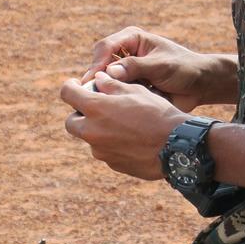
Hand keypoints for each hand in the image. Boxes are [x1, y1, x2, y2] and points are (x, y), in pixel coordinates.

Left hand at [61, 72, 186, 180]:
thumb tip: (98, 79)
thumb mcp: (136, 91)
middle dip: (80, 114)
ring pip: (90, 138)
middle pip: (71, 122)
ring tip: (124, 123)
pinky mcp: (113, 164)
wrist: (176, 146)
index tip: (77, 85)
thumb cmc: (157, 113)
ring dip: (99, 129)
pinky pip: (106, 151)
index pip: (67, 94)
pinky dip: (113, 143)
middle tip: (98, 107)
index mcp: (96, 108)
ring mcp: (101, 151)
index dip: (70, 86)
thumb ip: (112, 85)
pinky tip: (134, 138)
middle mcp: (92, 131)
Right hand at [80, 27, 235, 110]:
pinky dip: (108, 100)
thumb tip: (110, 72)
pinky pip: (111, 93)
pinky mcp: (126, 87)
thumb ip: (137, 67)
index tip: (93, 79)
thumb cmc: (184, 69)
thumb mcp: (162, 65)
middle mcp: (124, 53)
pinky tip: (107, 109)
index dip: (97, 63)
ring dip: (100, 91)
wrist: (198, 85)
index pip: (106, 47)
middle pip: (99, 63)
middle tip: (90, 94)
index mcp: (131, 38)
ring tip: (97, 104)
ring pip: (102, 80)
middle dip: (95, 78)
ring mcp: (124, 71)